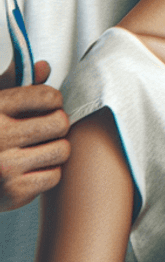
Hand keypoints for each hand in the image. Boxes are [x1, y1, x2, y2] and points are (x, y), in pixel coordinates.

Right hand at [0, 59, 69, 210]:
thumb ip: (14, 80)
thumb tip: (44, 67)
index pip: (49, 96)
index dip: (52, 100)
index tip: (44, 107)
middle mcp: (0, 137)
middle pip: (60, 123)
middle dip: (56, 124)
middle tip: (43, 129)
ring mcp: (6, 168)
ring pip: (62, 150)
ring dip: (54, 149)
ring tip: (38, 148)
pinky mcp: (12, 193)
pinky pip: (54, 176)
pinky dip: (47, 173)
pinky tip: (30, 168)